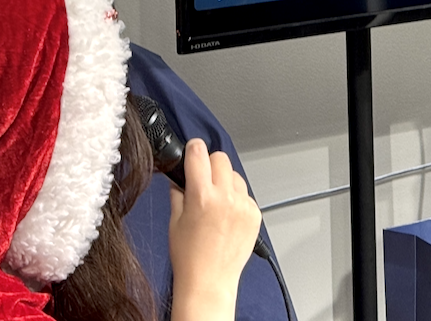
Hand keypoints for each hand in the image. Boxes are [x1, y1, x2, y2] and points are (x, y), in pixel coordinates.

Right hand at [168, 138, 262, 320]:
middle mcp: (225, 198)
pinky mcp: (255, 214)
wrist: (209, 281)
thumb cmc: (190, 257)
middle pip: (221, 159)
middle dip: (210, 165)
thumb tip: (180, 178)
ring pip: (235, 175)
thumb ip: (178, 194)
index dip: (193, 149)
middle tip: (202, 180)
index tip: (192, 149)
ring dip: (225, 182)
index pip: (199, 154)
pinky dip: (237, 199)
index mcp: (201, 197)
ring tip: (215, 203)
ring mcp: (243, 206)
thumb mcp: (175, 222)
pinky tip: (227, 216)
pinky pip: (246, 195)